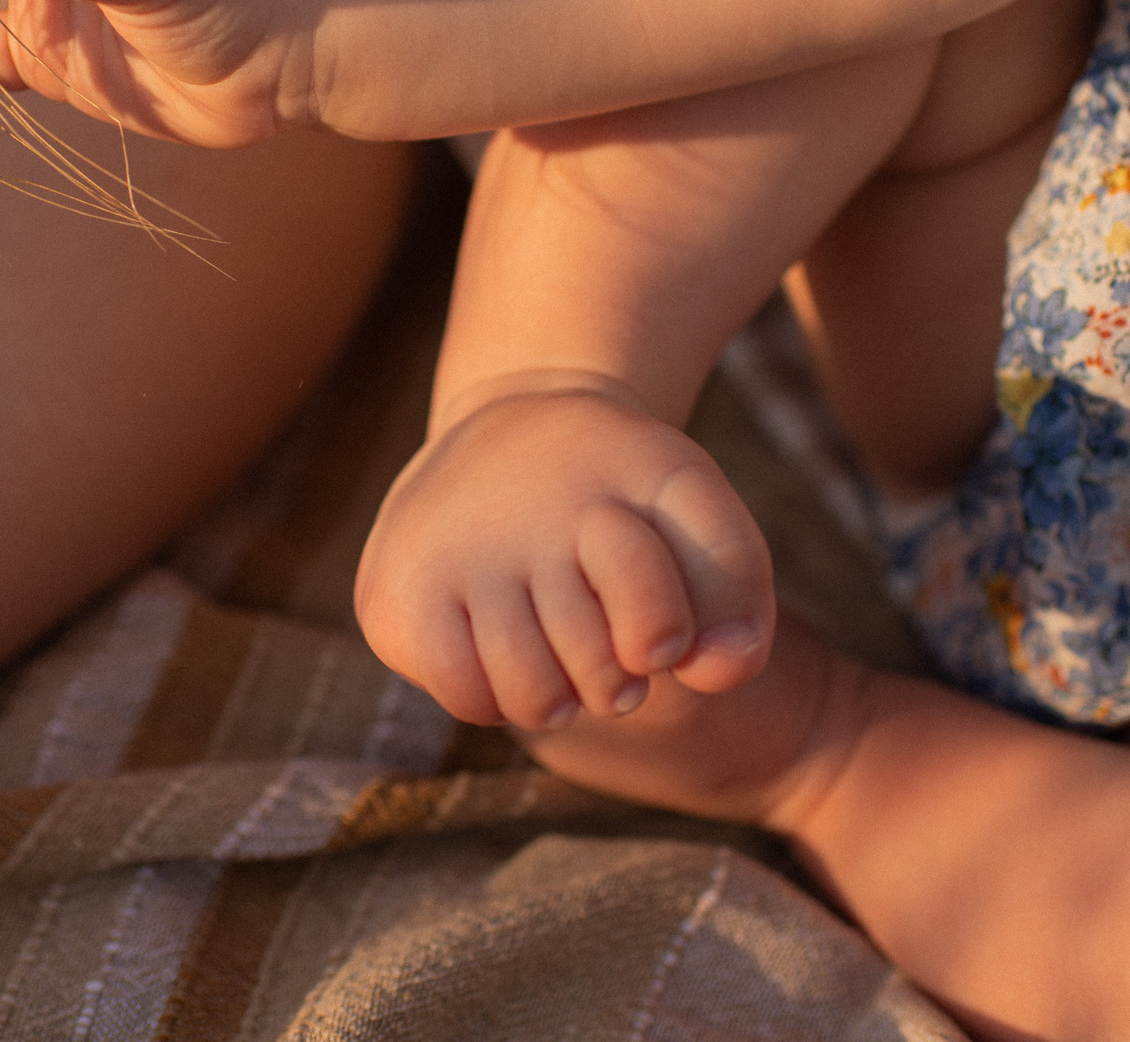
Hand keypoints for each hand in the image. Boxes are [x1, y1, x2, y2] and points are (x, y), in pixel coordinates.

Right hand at [354, 379, 774, 729]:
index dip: (662, 639)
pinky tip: (496, 647)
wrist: (509, 432)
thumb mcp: (694, 512)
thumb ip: (736, 589)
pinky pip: (466, 695)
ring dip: (557, 693)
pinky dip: (492, 695)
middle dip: (614, 675)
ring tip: (554, 649)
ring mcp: (451, 550)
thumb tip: (713, 675)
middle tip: (601, 637)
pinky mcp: (393, 593)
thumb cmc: (618, 494)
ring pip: (531, 696)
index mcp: (613, 481)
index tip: (657, 625)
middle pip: (599, 672)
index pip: (655, 627)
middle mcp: (524, 512)